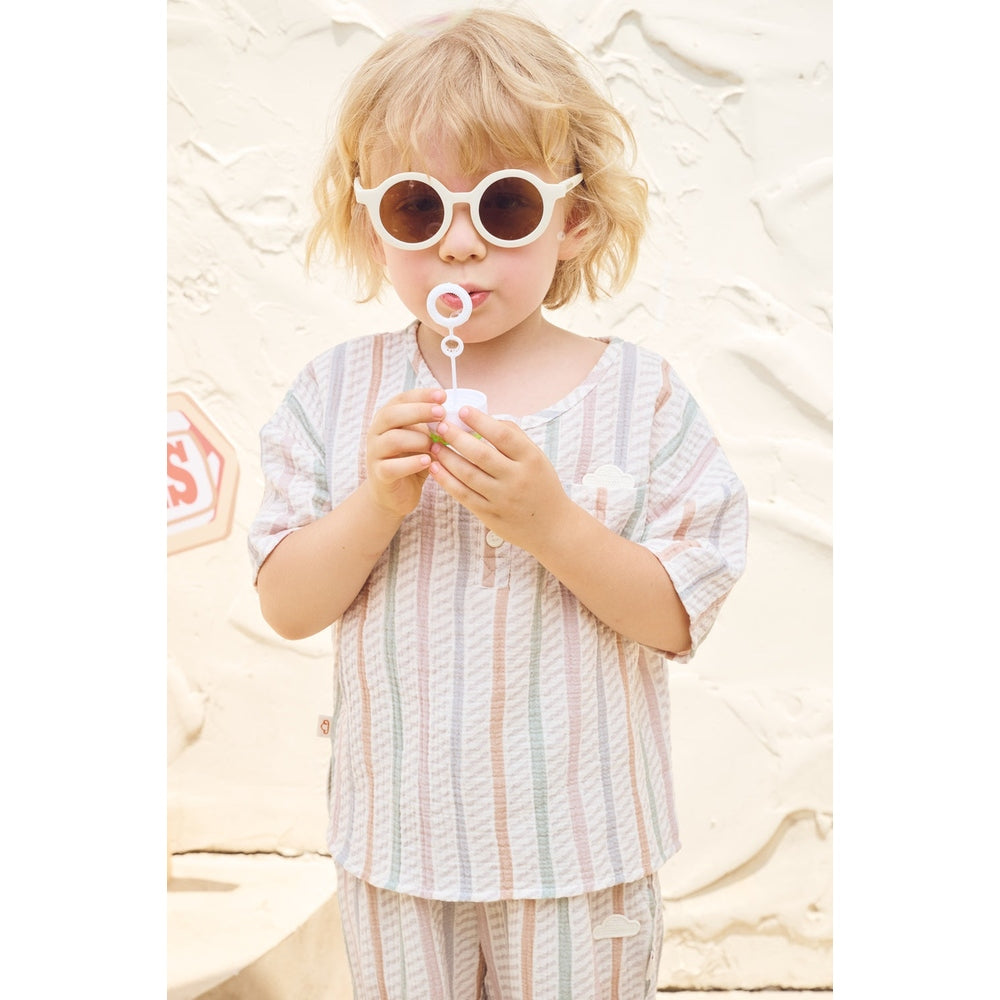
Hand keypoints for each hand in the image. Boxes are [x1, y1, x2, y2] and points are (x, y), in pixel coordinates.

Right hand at [365, 387, 445, 518]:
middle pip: (392, 415)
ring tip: (435, 446)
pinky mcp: (379, 475)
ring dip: (418, 440)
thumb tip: (462, 416)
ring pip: (392, 439)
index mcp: (387, 418)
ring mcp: (375, 453)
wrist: (395, 494)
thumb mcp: (424, 439)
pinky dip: (411, 463)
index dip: (421, 395)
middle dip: (419, 411)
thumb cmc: (412, 460)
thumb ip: (435, 427)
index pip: (400, 399)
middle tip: (441, 413)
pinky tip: (427, 462)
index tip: (442, 395)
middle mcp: (377, 432)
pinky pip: (392, 466)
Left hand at [427, 407, 571, 552]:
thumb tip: (485, 418)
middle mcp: (516, 478)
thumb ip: (514, 437)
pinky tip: (435, 468)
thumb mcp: (537, 458)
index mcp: (531, 459)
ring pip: (467, 474)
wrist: (552, 527)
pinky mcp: (490, 515)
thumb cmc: (541, 485)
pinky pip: (463, 494)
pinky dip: (446, 480)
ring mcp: (502, 498)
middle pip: (480, 454)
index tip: (463, 410)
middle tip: (440, 425)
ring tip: (434, 445)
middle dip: (456, 437)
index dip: (480, 421)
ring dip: (447, 458)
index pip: (502, 435)